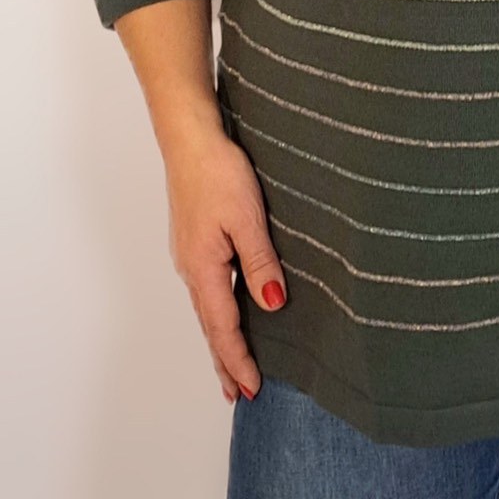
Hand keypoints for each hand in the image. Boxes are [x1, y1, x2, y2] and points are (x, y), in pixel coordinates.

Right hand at [164, 126, 288, 402]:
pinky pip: (207, 286)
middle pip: (210, 325)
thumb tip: (274, 306)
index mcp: (204, 269)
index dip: (238, 360)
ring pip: (207, 306)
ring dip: (221, 337)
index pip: (223, 328)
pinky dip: (217, 310)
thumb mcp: (248, 219)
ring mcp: (189, 253)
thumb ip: (260, 264)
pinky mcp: (193, 239)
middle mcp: (192, 268)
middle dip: (225, 361)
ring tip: (232, 363)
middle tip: (238, 395)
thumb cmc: (219, 173)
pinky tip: (226, 308)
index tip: (251, 390)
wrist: (190, 139)